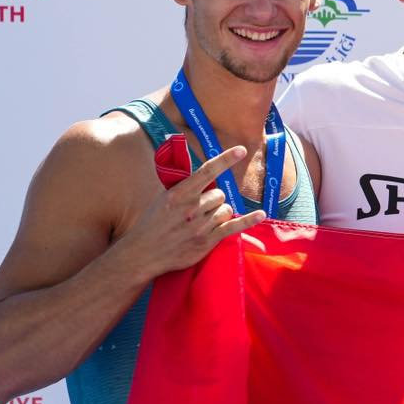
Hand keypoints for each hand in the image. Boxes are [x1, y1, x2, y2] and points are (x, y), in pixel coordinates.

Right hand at [117, 146, 265, 280]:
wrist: (142, 253)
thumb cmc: (152, 224)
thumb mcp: (163, 199)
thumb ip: (184, 188)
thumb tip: (204, 175)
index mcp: (179, 194)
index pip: (207, 171)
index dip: (225, 159)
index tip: (241, 150)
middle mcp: (190, 208)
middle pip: (220, 194)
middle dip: (214, 201)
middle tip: (200, 211)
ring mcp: (199, 226)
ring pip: (227, 210)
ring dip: (220, 214)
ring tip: (203, 223)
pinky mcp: (206, 241)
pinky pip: (234, 226)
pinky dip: (249, 220)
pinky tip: (261, 214)